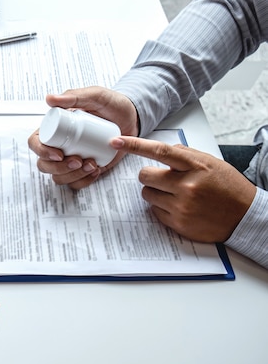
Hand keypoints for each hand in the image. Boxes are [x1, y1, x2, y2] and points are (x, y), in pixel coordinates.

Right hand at [28, 87, 138, 189]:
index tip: (59, 154)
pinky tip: (96, 171)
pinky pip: (74, 183)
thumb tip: (49, 99)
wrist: (131, 119)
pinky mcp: (82, 169)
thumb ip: (74, 96)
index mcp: (54, 128)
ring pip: (58, 177)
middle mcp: (58, 145)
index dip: (42, 151)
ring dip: (73, 176)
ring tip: (93, 165)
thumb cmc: (111, 105)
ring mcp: (70, 159)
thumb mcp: (95, 96)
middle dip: (59, 168)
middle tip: (79, 161)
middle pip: (44, 164)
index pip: (35, 142)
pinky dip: (84, 181)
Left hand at [111, 136, 256, 241]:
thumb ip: (186, 155)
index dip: (135, 145)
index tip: (118, 140)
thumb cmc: (229, 188)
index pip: (159, 151)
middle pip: (145, 176)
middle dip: (150, 177)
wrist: (246, 216)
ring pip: (147, 194)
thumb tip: (163, 149)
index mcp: (195, 166)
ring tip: (176, 195)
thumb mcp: (211, 163)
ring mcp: (181, 206)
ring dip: (156, 193)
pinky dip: (163, 209)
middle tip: (163, 180)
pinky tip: (180, 208)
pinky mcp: (178, 223)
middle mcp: (187, 186)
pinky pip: (154, 212)